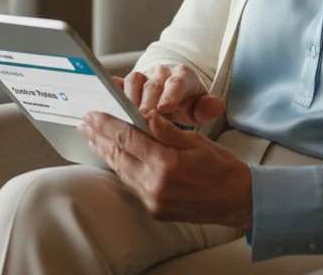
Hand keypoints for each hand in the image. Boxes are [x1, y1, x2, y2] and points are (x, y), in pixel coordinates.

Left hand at [79, 110, 252, 227]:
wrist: (237, 201)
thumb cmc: (221, 167)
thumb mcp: (197, 141)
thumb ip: (167, 130)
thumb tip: (145, 114)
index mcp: (167, 163)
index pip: (128, 138)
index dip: (107, 124)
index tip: (93, 113)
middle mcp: (155, 184)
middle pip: (119, 155)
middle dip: (100, 137)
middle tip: (85, 123)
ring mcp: (153, 200)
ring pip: (121, 171)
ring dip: (105, 152)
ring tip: (92, 138)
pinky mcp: (155, 209)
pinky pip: (131, 184)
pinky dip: (120, 168)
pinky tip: (113, 157)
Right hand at [114, 65, 224, 126]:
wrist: (174, 97)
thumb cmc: (188, 104)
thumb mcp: (200, 108)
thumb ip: (207, 108)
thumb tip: (216, 106)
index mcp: (183, 76)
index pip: (177, 83)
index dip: (170, 95)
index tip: (163, 108)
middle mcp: (162, 73)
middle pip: (153, 84)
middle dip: (147, 101)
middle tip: (143, 118)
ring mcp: (144, 76)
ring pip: (134, 80)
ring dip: (129, 98)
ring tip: (127, 117)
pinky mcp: (128, 83)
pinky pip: (118, 83)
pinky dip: (112, 91)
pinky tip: (105, 102)